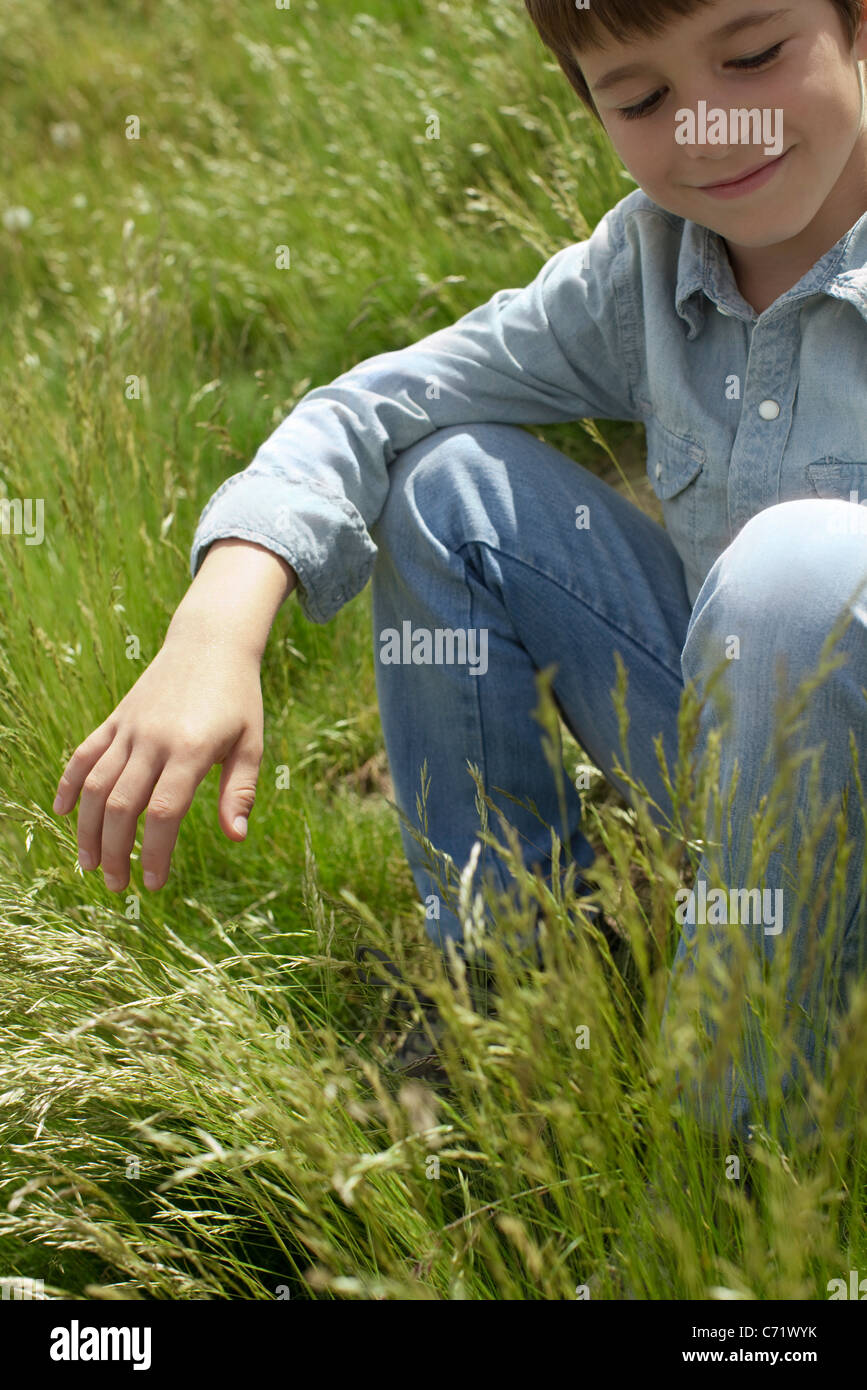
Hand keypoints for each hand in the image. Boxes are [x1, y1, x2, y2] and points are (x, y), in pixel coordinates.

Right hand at [53, 632, 264, 891]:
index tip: (154, 883)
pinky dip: (70, 783)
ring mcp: (129, 728)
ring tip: (90, 864)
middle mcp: (153, 739)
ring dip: (88, 828)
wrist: (210, 643)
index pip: (165, 811)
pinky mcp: (116, 719)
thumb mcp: (251, 742)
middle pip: (122, 805)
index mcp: (190, 749)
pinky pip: (85, 754)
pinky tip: (64, 813)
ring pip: (96, 784)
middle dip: (116, 851)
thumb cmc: (237, 698)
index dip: (156, 851)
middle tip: (117, 885)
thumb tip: (236, 837)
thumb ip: (240, 790)